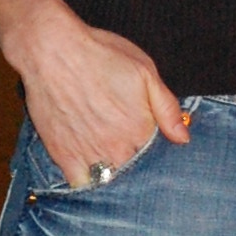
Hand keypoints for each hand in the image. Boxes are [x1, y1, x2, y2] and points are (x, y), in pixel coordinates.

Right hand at [0, 0, 189, 186]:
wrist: (52, 51)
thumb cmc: (99, 55)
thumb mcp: (145, 72)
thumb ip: (167, 108)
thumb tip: (183, 138)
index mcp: (142, 129)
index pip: (156, 156)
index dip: (152, 150)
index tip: (144, 140)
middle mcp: (118, 148)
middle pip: (134, 171)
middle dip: (132, 163)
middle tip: (122, 145)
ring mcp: (91, 155)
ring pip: (109, 179)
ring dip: (111, 173)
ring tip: (107, 155)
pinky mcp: (64, 157)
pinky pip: (80, 184)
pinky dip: (85, 181)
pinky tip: (87, 168)